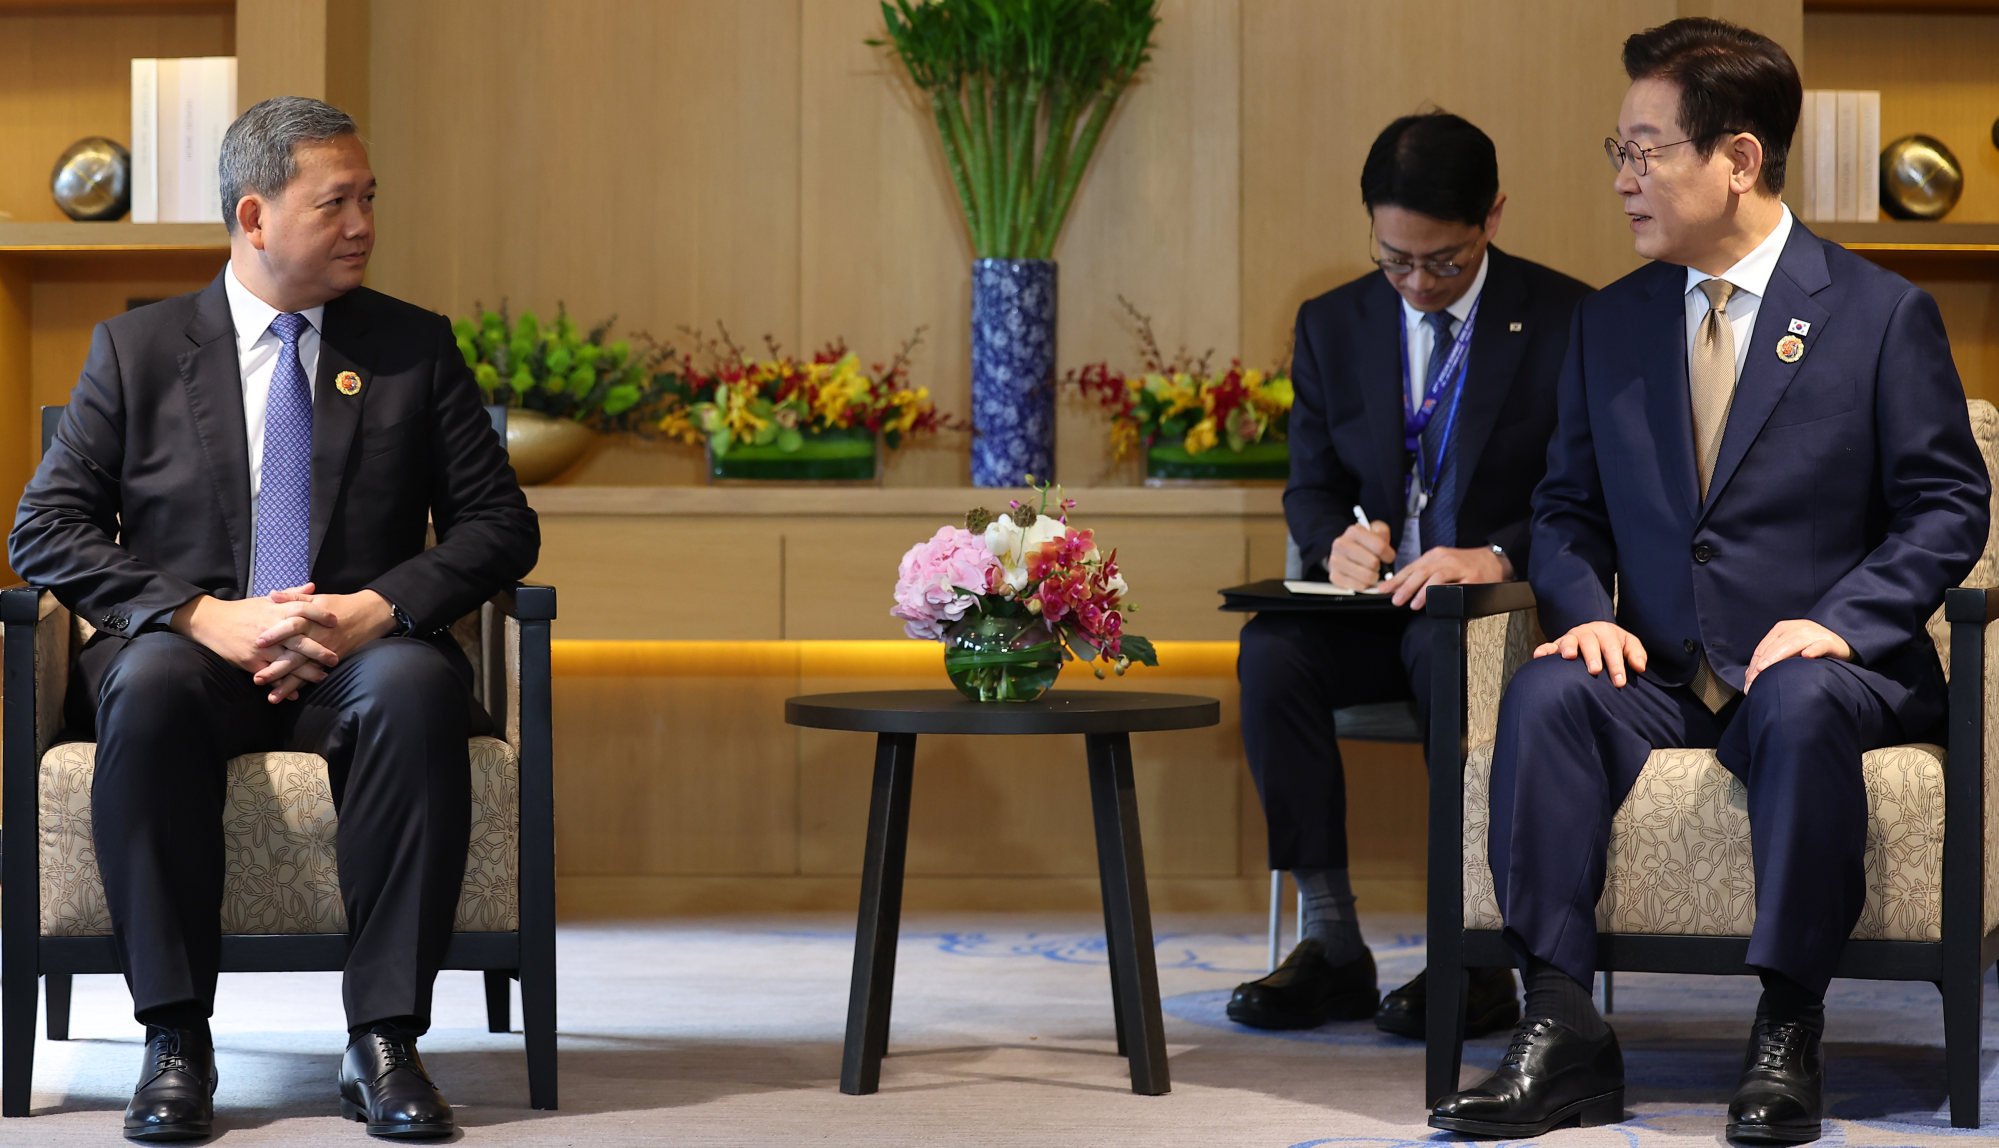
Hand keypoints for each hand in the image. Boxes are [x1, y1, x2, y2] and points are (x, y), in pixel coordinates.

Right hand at [170, 584, 341, 695]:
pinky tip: (295, 692)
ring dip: (306, 672)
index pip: (303, 609)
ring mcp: (261, 648)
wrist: (211, 622)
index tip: (336, 621)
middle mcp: (270, 629)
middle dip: (319, 651)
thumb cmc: (243, 611)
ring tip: (321, 676)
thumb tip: (313, 586)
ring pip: (288, 662)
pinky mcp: (250, 662)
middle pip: (300, 640)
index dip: (321, 614)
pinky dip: (283, 685)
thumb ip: (292, 594)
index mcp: (275, 611)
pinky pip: (270, 676)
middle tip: (335, 658)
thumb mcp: (266, 600)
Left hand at [251, 587, 397, 701]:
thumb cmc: (339, 605)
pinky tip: (290, 697)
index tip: (259, 642)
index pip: (292, 626)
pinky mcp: (331, 661)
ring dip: (287, 685)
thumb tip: (271, 595)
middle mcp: (317, 638)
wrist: (368, 615)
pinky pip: (314, 675)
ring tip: (271, 697)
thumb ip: (294, 597)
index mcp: (311, 620)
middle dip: (277, 668)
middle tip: (258, 678)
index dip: (276, 633)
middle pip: (295, 655)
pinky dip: (302, 686)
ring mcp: (325, 652)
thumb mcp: (317, 598)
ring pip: (304, 671)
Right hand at [1327, 521, 1395, 589]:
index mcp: (1353, 531)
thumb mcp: (1377, 531)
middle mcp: (1341, 545)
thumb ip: (1384, 535)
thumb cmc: (1365, 542)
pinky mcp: (1334, 576)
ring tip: (1370, 571)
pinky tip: (1363, 578)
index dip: (1389, 555)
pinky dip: (1365, 585)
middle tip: (1376, 564)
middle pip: (1373, 563)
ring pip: (1366, 576)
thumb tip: (1386, 552)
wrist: (1346, 550)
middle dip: (1379, 566)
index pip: (1380, 547)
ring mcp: (1335, 561)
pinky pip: (1359, 586)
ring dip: (1373, 577)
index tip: (1388, 557)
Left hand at [1377, 545, 1512, 610]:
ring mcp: (1459, 568)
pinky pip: (1457, 586)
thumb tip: (1400, 587)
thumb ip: (1423, 573)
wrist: (1493, 560)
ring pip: (1437, 577)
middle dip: (1406, 586)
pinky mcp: (1473, 578)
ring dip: (1423, 591)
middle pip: (1421, 571)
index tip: (1384, 589)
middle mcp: (1445, 559)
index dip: (1397, 579)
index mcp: (1435, 555)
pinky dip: (1445, 593)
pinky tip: (1437, 600)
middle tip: (1396, 599)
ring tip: (1413, 604)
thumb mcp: (1441, 564)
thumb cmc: (1464, 565)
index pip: (1411, 567)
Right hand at [1534, 621, 1648, 687]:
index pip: (1612, 648)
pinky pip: (1549, 646)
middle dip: (1592, 656)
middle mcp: (1587, 633)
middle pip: (1589, 642)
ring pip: (1569, 641)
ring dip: (1568, 648)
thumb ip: (1636, 654)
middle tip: (1595, 671)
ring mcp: (1571, 638)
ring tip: (1569, 657)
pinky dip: (1544, 650)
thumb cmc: (1614, 644)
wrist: (1597, 634)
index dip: (1616, 665)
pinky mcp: (1558, 645)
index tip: (1619, 682)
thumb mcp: (1629, 645)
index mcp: (1606, 632)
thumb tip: (1639, 667)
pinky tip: (1538, 656)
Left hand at [1743, 619, 1852, 690]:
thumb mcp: (1788, 652)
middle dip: (1762, 664)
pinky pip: (1821, 645)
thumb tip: (1749, 677)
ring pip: (1794, 643)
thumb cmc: (1810, 651)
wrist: (1841, 646)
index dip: (1754, 664)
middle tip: (1753, 683)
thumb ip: (1771, 659)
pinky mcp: (1830, 641)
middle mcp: (1797, 627)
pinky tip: (1806, 656)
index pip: (1764, 647)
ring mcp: (1814, 633)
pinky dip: (1813, 649)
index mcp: (1783, 629)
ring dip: (1778, 657)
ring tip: (1766, 669)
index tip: (1748, 682)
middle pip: (1776, 646)